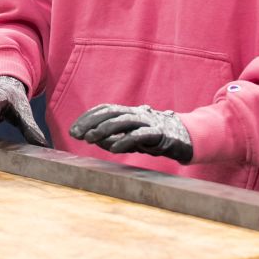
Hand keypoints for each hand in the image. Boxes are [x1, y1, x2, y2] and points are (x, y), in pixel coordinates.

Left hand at [69, 104, 193, 162]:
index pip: (105, 109)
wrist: (185, 138)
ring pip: (124, 120)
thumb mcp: (130, 138)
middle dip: (91, 122)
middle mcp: (137, 113)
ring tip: (90, 139)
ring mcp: (149, 122)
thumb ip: (113, 137)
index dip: (87, 117)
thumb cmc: (153, 138)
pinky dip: (126, 140)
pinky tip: (113, 148)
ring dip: (104, 129)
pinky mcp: (160, 133)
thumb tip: (94, 140)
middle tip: (76, 134)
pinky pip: (141, 135)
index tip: (73, 130)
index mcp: (129, 112)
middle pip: (111, 112)